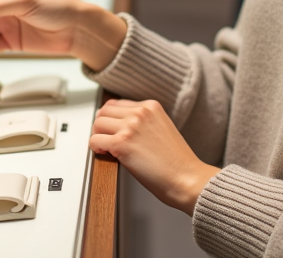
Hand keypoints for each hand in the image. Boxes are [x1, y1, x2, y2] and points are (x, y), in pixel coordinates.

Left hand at [90, 99, 218, 215]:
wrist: (187, 178)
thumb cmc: (178, 162)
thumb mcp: (163, 129)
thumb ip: (144, 122)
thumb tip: (121, 126)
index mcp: (151, 106)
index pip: (118, 104)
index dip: (112, 119)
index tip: (111, 129)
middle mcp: (140, 113)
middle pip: (105, 111)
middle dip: (103, 126)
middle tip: (105, 139)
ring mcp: (130, 127)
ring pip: (97, 123)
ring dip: (99, 136)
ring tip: (107, 148)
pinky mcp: (121, 144)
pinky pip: (95, 140)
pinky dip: (96, 148)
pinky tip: (106, 155)